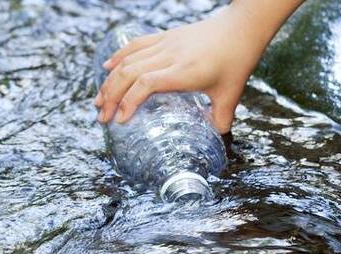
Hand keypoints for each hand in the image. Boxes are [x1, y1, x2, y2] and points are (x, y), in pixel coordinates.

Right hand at [94, 1, 298, 133]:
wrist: (241, 29)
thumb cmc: (237, 62)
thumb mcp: (231, 96)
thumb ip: (221, 120)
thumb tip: (213, 138)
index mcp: (184, 72)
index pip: (146, 84)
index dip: (129, 101)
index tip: (120, 120)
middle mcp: (170, 56)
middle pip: (129, 73)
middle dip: (111, 96)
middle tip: (102, 117)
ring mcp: (166, 44)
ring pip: (128, 60)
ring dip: (110, 81)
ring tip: (99, 100)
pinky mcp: (166, 36)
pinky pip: (136, 45)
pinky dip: (119, 57)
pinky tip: (107, 68)